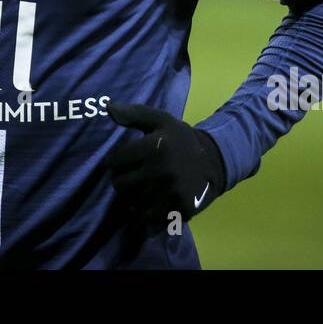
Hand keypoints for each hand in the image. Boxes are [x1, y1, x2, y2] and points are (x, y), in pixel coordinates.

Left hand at [104, 101, 226, 225]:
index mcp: (155, 147)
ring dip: (131, 195)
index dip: (116, 160)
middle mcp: (161, 171)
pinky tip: (150, 199)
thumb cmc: (181, 140)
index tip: (125, 159)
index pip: (115, 160)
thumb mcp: (161, 120)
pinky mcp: (176, 210)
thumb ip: (134, 114)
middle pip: (119, 183)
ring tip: (141, 186)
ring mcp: (169, 193)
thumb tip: (108, 107)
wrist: (214, 161)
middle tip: (132, 174)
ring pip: (130, 201)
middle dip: (122, 178)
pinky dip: (143, 210)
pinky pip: (145, 216)